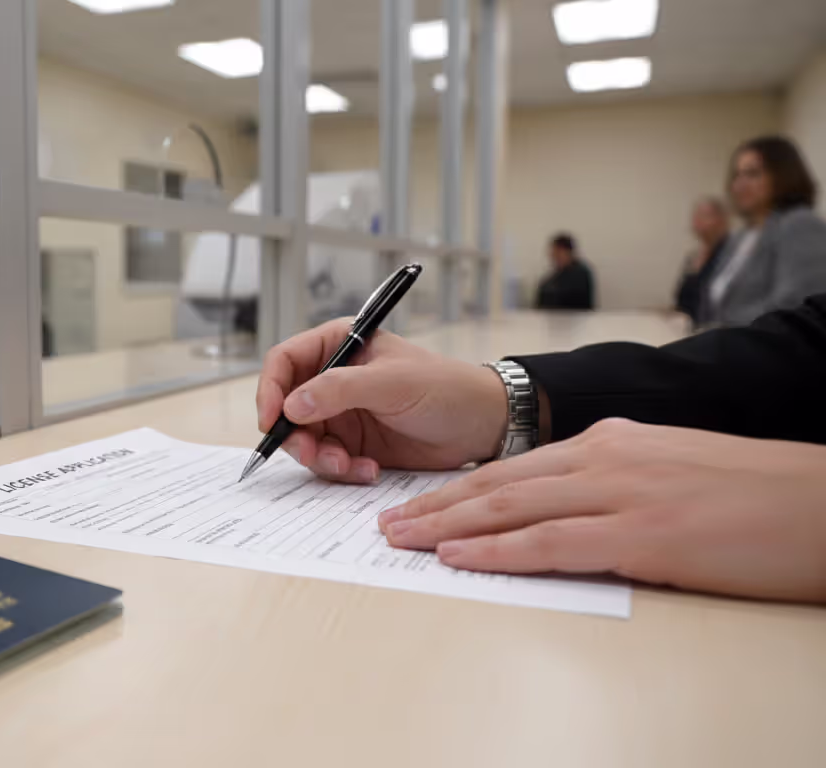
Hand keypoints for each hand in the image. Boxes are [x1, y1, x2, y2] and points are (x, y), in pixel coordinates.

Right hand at [256, 318, 509, 481]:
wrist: (482, 425)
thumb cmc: (445, 388)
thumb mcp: (392, 383)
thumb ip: (339, 389)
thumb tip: (292, 404)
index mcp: (338, 346)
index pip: (284, 361)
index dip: (270, 390)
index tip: (272, 421)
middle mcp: (333, 378)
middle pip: (286, 407)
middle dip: (296, 436)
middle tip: (315, 455)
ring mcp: (341, 413)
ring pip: (304, 439)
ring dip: (320, 458)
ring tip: (350, 466)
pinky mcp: (353, 443)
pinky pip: (328, 461)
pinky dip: (341, 470)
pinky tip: (368, 470)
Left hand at [378, 419, 825, 602]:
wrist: (822, 502)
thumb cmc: (752, 495)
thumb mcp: (669, 472)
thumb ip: (614, 482)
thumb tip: (568, 507)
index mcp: (610, 442)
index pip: (513, 466)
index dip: (458, 488)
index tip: (418, 504)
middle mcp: (604, 458)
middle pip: (497, 483)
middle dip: (435, 505)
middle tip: (386, 523)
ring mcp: (620, 494)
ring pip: (510, 508)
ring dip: (447, 526)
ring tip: (401, 539)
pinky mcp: (641, 534)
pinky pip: (549, 542)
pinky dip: (496, 550)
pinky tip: (458, 556)